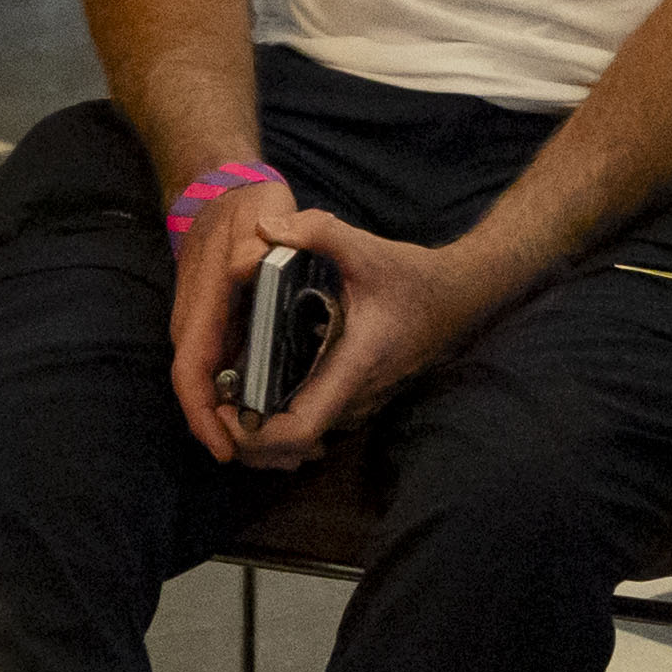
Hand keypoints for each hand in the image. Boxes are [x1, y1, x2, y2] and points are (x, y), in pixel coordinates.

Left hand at [182, 199, 484, 466]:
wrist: (458, 298)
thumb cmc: (414, 278)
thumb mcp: (366, 248)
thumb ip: (316, 232)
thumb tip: (263, 225)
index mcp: (353, 368)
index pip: (300, 429)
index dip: (256, 435)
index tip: (223, 413)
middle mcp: (356, 398)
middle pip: (293, 446)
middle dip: (248, 436)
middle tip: (213, 404)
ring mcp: (360, 404)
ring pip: (304, 440)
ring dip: (263, 430)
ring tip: (229, 395)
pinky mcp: (359, 398)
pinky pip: (316, 421)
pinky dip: (283, 418)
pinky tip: (259, 386)